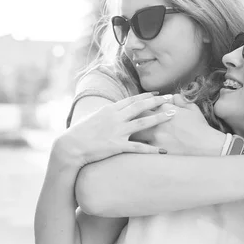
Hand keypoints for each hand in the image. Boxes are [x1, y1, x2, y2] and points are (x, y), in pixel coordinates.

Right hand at [53, 93, 175, 166]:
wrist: (71, 146)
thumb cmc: (80, 133)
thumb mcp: (94, 118)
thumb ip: (107, 114)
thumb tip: (116, 111)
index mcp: (110, 110)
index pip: (132, 100)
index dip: (146, 96)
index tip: (157, 93)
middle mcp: (115, 118)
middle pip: (140, 106)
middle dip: (157, 102)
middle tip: (171, 99)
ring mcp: (117, 131)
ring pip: (143, 122)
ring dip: (159, 118)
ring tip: (172, 115)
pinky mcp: (117, 146)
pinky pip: (138, 147)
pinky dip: (151, 149)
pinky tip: (162, 150)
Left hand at [131, 94, 223, 155]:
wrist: (207, 145)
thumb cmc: (200, 127)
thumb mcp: (192, 108)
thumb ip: (180, 100)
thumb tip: (172, 96)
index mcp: (165, 109)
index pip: (145, 104)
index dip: (139, 106)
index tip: (136, 109)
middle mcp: (158, 121)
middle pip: (135, 117)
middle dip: (129, 119)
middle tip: (124, 121)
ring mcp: (156, 136)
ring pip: (134, 133)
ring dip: (129, 133)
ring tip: (124, 135)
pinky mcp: (157, 149)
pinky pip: (141, 148)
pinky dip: (135, 147)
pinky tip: (130, 148)